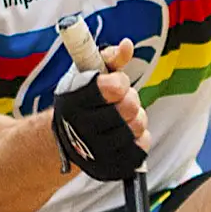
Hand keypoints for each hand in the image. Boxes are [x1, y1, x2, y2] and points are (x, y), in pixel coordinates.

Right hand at [50, 41, 147, 180]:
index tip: (115, 84)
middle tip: (121, 101)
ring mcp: (96, 150)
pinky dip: (140, 137)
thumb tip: (127, 45)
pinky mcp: (111, 165)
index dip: (120, 83)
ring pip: (137, 127)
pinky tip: (127, 134)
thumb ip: (109, 58)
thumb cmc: (83, 98)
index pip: (114, 87)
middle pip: (129, 108)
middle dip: (131, 100)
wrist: (69, 138)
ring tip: (123, 118)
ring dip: (136, 119)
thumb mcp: (89, 74)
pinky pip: (141, 147)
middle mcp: (82, 128)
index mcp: (74, 101)